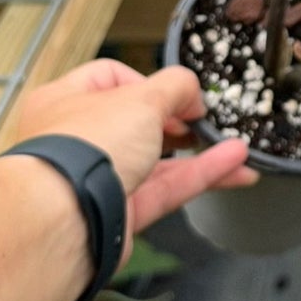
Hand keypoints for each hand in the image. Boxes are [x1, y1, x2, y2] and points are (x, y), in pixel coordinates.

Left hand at [14, 59, 254, 257]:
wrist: (64, 221)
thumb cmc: (83, 151)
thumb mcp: (142, 99)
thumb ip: (176, 86)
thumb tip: (192, 92)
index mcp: (66, 100)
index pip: (112, 79)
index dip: (150, 82)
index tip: (180, 93)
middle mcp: (79, 140)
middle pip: (138, 122)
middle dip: (178, 121)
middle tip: (204, 120)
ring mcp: (100, 179)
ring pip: (158, 161)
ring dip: (200, 152)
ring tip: (237, 145)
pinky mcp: (120, 213)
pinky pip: (167, 189)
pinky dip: (200, 176)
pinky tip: (233, 166)